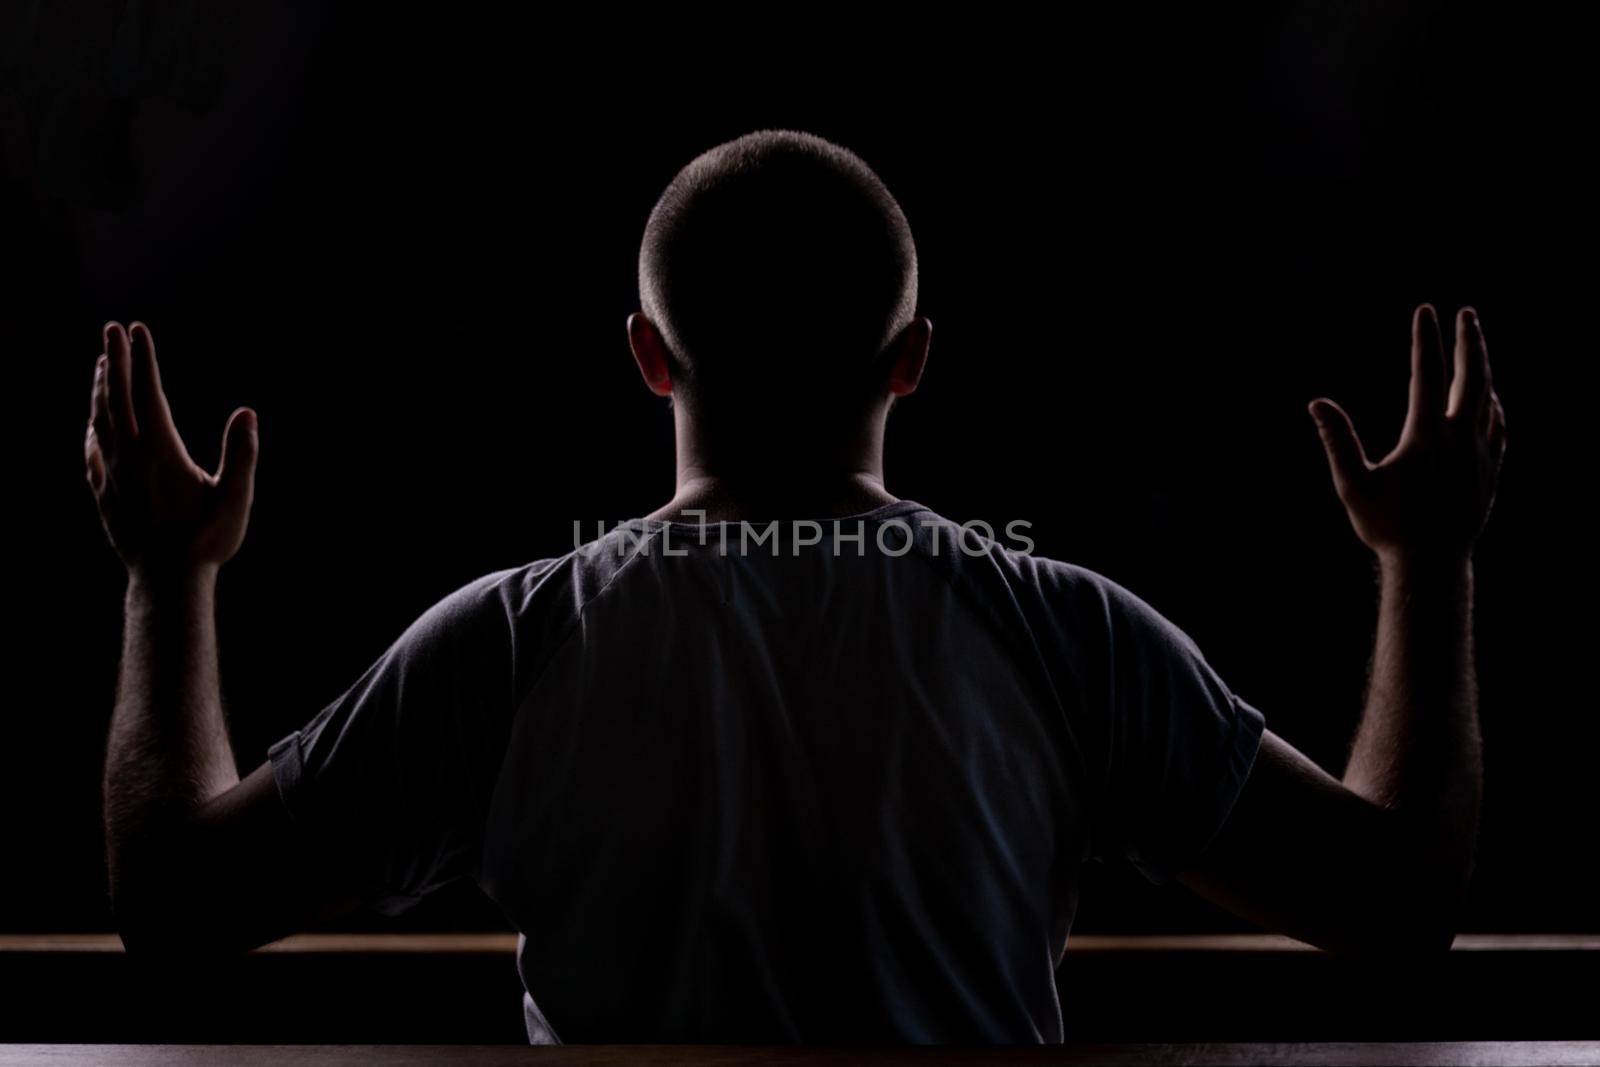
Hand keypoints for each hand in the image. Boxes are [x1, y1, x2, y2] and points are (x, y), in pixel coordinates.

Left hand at [85, 321, 258, 574]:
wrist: (167, 583)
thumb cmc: (206, 541)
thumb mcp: (235, 497)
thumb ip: (242, 454)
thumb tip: (247, 413)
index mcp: (160, 453)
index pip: (148, 394)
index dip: (144, 359)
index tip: (138, 329)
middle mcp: (130, 458)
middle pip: (116, 398)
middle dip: (116, 360)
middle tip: (113, 330)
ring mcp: (112, 476)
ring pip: (99, 421)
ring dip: (100, 389)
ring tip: (103, 366)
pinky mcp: (104, 496)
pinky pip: (92, 453)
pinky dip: (92, 429)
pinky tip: (92, 426)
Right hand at [1310, 304, 1505, 562]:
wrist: (1431, 565)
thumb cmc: (1387, 527)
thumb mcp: (1353, 485)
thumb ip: (1337, 440)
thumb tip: (1317, 403)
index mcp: (1426, 437)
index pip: (1427, 374)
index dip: (1425, 339)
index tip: (1424, 311)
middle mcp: (1460, 440)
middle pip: (1473, 377)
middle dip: (1470, 341)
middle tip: (1466, 313)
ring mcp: (1481, 455)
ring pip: (1489, 399)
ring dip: (1482, 369)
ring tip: (1475, 349)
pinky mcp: (1490, 472)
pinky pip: (1498, 427)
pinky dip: (1492, 405)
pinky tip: (1487, 401)